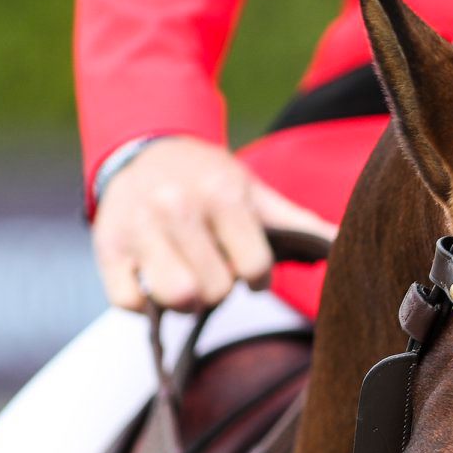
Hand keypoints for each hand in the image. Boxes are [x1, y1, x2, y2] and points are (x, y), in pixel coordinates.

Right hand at [92, 136, 335, 311]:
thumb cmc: (210, 180)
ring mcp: (138, 228)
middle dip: (221, 287)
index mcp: (221, 194)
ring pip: (177, 298)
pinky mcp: (106, 248)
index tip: (248, 268)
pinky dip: (147, 304)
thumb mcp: (256, 194)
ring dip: (188, 299)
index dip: (257, 277)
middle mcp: (176, 208)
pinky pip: (129, 304)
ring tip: (189, 277)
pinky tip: (155, 280)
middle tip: (214, 267)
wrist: (145, 149)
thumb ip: (300, 224)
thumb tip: (345, 245)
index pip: (253, 268)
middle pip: (216, 290)